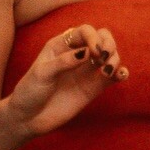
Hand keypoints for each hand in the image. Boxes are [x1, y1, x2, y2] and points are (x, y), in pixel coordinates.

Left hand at [4, 24, 125, 143]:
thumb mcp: (42, 73)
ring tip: (107, 71)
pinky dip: (121, 73)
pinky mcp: (94, 87)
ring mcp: (87, 71)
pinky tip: (121, 75)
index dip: (94, 37)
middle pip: (102, 38)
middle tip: (103, 58)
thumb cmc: (30, 91)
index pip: (85, 31)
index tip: (95, 52)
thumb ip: (64, 62)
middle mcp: (77, 54)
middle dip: (108, 44)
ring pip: (110, 56)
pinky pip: (113, 76)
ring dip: (115, 59)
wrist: (28, 118)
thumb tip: (87, 52)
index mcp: (62, 45)